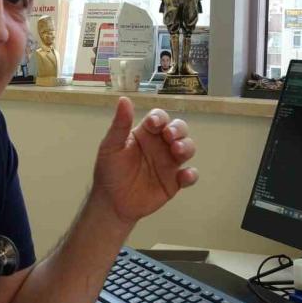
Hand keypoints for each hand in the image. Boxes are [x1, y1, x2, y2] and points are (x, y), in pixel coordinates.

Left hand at [91, 97, 197, 224]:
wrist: (111, 203)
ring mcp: (169, 163)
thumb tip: (124, 99)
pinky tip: (184, 176)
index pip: (159, 118)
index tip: (154, 124)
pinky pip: (189, 175)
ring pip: (188, 148)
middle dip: (178, 129)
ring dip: (186, 146)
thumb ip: (119, 125)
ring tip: (177, 151)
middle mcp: (161, 145)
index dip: (159, 118)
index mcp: (146, 133)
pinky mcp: (175, 182)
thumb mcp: (111, 147)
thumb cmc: (109, 171)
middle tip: (169, 136)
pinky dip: (191, 174)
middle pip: (178, 129)